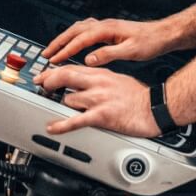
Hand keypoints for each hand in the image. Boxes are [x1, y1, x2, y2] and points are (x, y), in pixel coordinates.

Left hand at [35, 65, 158, 137]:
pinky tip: (52, 128)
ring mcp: (98, 99)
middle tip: (41, 85)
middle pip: (64, 77)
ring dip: (64, 105)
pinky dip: (61, 125)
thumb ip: (99, 79)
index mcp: (101, 73)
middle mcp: (98, 84)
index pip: (71, 68)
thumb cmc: (139, 96)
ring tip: (62, 110)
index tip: (43, 74)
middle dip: (49, 81)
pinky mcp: (101, 116)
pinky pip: (76, 120)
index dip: (53, 71)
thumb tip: (85, 82)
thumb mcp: (117, 79)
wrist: (154, 108)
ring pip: (69, 99)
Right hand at [42, 16, 173, 66]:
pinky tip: (74, 42)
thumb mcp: (131, 51)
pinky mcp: (109, 29)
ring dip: (65, 38)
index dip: (66, 50)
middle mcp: (105, 24)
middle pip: (74, 30)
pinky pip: (86, 29)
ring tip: (54, 50)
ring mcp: (106, 25)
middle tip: (46, 54)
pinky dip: (75, 36)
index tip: (54, 60)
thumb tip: (89, 59)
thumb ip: (109, 54)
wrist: (164, 34)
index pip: (81, 39)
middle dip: (58, 42)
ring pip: (78, 28)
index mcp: (108, 29)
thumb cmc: (151, 42)